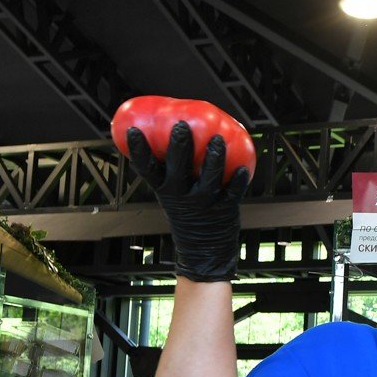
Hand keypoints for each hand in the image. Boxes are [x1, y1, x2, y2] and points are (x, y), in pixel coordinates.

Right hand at [127, 121, 249, 281]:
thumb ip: (170, 169)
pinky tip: (243, 168)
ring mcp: (202, 204)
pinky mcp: (223, 210)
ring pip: (207, 179)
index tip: (133, 131)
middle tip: (181, 126)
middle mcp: (181, 196)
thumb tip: (165, 135)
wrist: (203, 250)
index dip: (139, 150)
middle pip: (177, 169)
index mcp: (164, 190)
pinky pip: (232, 194)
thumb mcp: (172, 194)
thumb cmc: (188, 212)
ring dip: (213, 159)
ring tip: (218, 140)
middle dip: (179, 147)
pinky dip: (237, 182)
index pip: (147, 168)